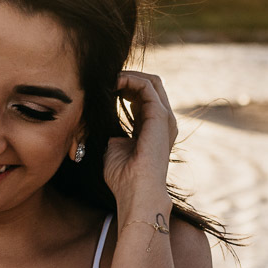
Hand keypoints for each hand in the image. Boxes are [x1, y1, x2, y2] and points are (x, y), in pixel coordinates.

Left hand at [103, 71, 177, 213]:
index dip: (125, 87)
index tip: (105, 88)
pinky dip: (129, 80)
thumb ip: (113, 133)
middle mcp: (163, 121)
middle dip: (129, 78)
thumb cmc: (123, 177)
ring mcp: (165, 117)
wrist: (136, 191)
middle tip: (108, 79)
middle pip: (151, 85)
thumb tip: (102, 123)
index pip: (144, 97)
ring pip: (151, 81)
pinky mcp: (160, 116)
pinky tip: (113, 83)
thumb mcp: (114, 147)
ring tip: (109, 79)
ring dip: (128, 76)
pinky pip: (146, 86)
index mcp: (153, 128)